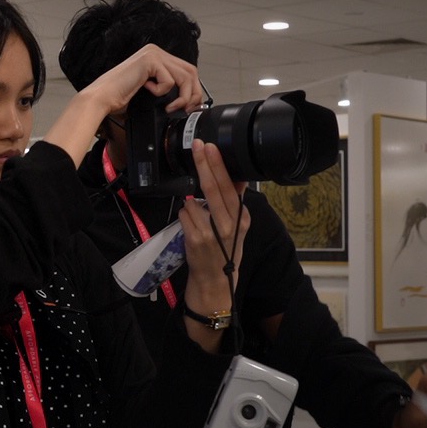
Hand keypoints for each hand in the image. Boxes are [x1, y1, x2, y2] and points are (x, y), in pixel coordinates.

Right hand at [82, 43, 202, 118]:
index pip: (186, 70)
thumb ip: (167, 87)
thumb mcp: (150, 90)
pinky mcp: (149, 61)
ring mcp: (153, 54)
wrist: (101, 98)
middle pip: (191, 71)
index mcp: (156, 56)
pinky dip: (161, 92)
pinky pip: (169, 80)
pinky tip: (146, 90)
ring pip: (185, 76)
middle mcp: (156, 51)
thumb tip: (189, 99)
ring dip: (183, 96)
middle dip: (193, 93)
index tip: (191, 105)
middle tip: (187, 109)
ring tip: (171, 107)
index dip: (193, 89)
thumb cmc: (118, 96)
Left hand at [181, 140, 248, 315]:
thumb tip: (235, 177)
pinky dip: (184, 216)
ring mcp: (212, 232)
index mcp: (242, 217)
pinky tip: (191, 227)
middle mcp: (230, 224)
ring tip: (198, 220)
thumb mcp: (236, 226)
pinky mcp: (196, 239)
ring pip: (194, 201)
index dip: (219, 166)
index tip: (211, 147)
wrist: (215, 281)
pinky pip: (184, 214)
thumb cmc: (224, 250)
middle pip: (215, 188)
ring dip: (191, 204)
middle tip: (199, 145)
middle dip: (206, 164)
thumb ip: (233, 202)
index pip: (231, 186)